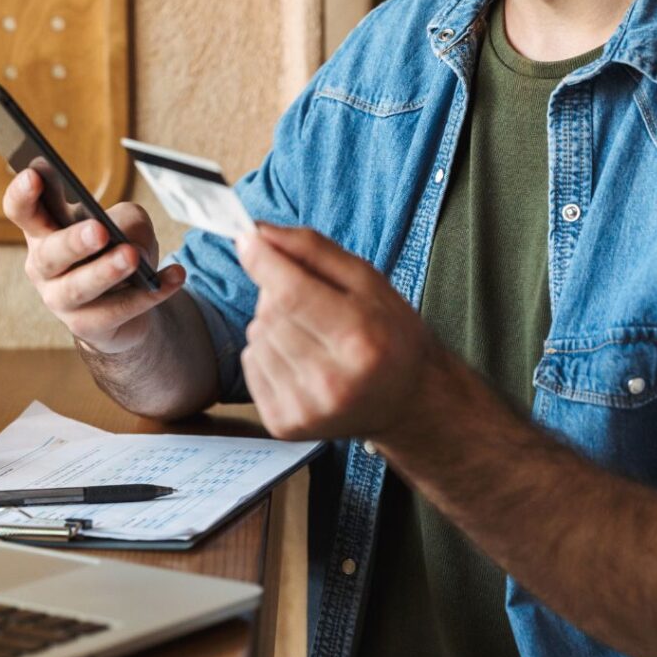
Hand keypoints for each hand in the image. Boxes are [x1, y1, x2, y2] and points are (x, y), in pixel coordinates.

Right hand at [3, 169, 185, 353]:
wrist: (126, 307)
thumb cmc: (117, 250)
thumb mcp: (127, 224)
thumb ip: (126, 221)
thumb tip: (129, 242)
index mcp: (43, 232)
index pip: (21, 210)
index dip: (22, 194)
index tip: (34, 175)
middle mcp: (44, 267)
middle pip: (50, 254)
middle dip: (74, 242)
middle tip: (100, 230)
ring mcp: (61, 301)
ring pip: (79, 288)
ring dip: (107, 271)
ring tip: (133, 256)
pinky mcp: (88, 327)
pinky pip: (118, 310)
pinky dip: (149, 294)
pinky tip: (174, 276)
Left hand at [235, 224, 431, 441]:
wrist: (409, 401)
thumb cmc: (391, 334)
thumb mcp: (368, 280)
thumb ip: (313, 250)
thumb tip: (257, 231)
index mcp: (361, 339)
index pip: (291, 293)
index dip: (262, 261)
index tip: (247, 238)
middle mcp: (333, 380)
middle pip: (270, 314)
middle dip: (277, 293)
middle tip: (311, 303)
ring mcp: (307, 408)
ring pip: (256, 337)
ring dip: (272, 325)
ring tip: (311, 336)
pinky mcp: (286, 425)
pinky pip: (250, 365)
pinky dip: (266, 353)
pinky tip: (299, 360)